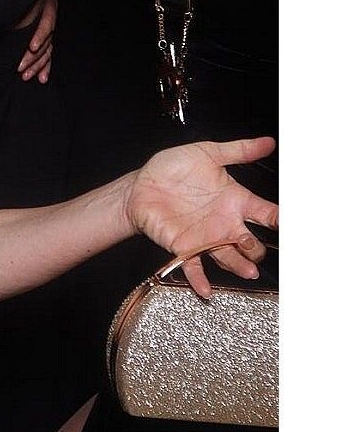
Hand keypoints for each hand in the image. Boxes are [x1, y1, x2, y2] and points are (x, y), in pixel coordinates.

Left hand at [18, 0, 56, 82]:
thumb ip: (12, 3)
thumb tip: (0, 9)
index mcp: (47, 5)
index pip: (47, 23)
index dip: (40, 36)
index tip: (32, 47)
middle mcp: (50, 19)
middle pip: (46, 41)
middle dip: (33, 57)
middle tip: (20, 67)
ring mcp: (49, 31)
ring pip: (47, 51)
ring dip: (37, 65)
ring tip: (26, 75)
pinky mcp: (46, 41)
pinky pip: (48, 56)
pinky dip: (45, 68)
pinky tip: (42, 78)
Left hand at [125, 136, 277, 295]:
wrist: (140, 185)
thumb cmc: (172, 170)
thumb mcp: (206, 153)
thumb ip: (238, 150)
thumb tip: (267, 141)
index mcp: (235, 201)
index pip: (266, 214)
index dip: (281, 221)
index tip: (289, 225)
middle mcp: (224, 223)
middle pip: (251, 243)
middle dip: (258, 248)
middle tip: (258, 246)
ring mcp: (206, 238)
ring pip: (229, 258)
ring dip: (239, 266)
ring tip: (248, 270)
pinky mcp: (184, 247)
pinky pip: (194, 267)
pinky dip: (200, 280)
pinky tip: (206, 290)